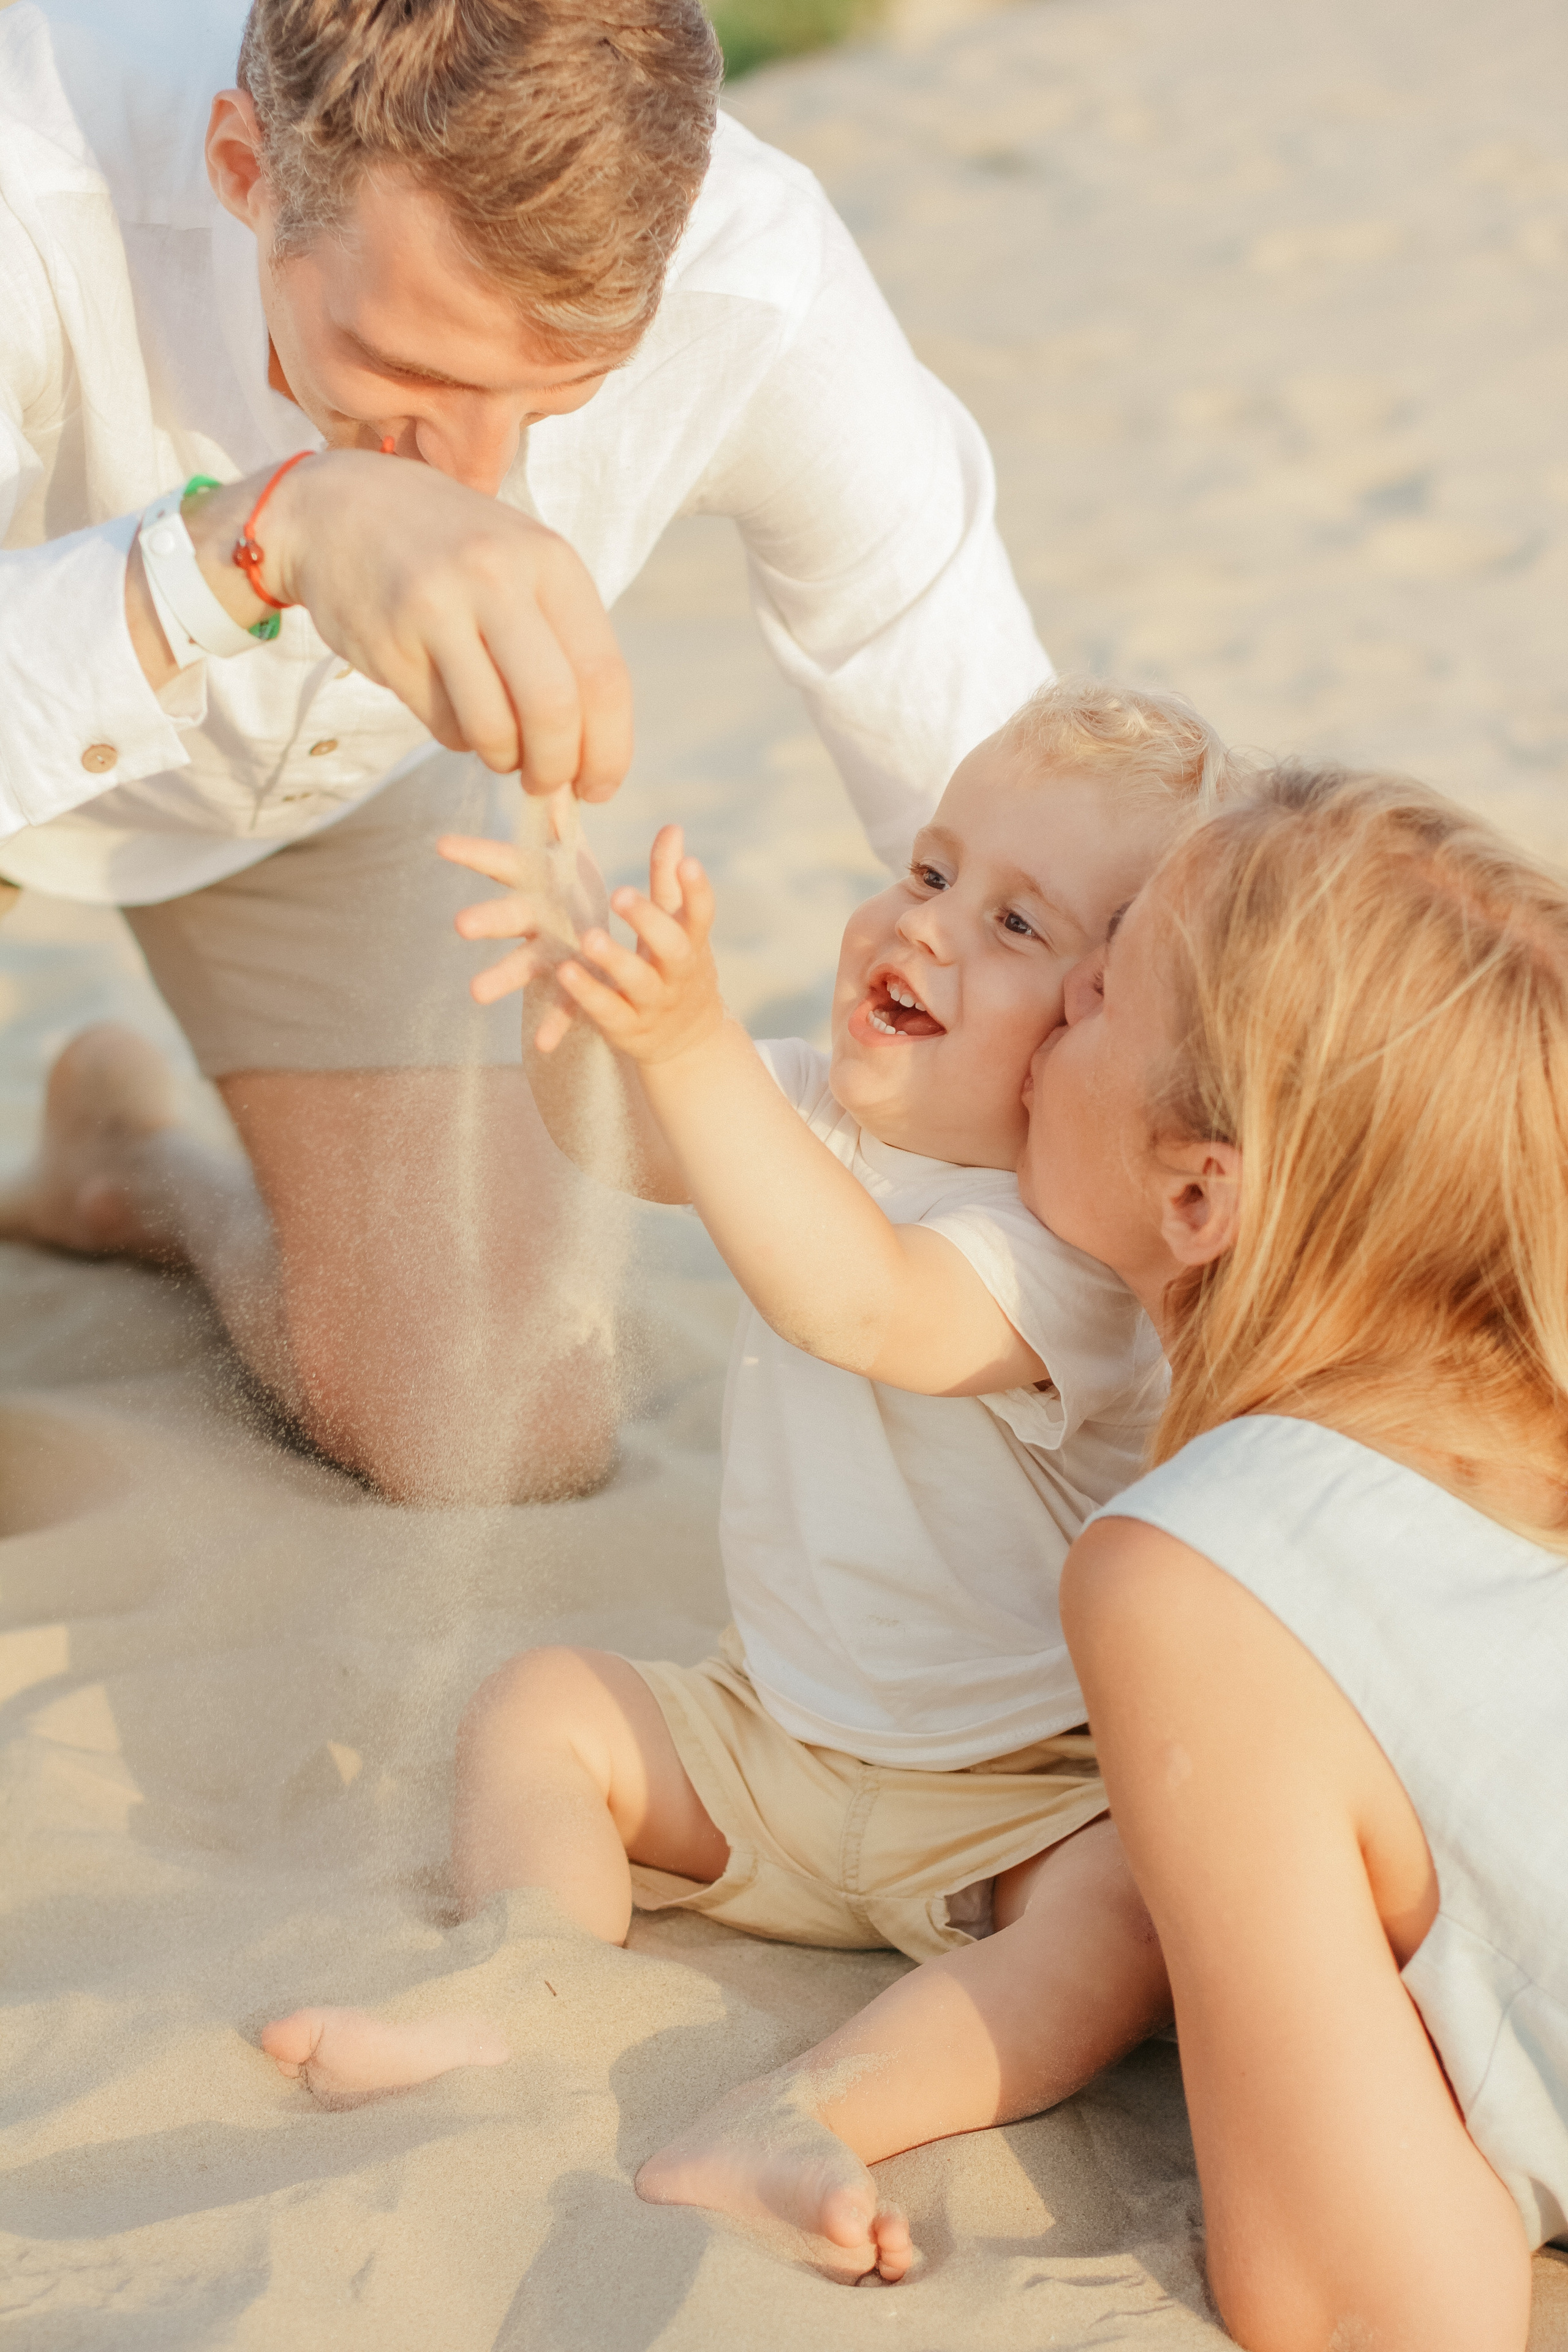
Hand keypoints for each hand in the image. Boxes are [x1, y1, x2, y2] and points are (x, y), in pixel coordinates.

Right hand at [185, 452, 632, 799]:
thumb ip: (564, 646)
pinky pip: (443, 726)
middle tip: (547, 785)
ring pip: (495, 728)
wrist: (339, 510)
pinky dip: (459, 739)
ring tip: (499, 749)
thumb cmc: (451, 552)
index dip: (609, 749)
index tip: (599, 787)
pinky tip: (452, 707)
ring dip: (504, 759)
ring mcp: (437, 608)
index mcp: (548, 561)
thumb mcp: (522, 567)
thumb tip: (593, 755)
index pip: (604, 676)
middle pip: (553, 708)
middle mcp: (496, 577)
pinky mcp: (389, 644)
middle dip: (557, 768)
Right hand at [441, 808, 612, 1053]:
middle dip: (487, 919)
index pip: (503, 862)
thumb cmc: (575, 883)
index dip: (475, 854)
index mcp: (538, 881)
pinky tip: (543, 1046)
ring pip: (523, 966)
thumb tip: (551, 774)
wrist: (599, 931)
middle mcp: (536, 919)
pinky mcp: (571, 983)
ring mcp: (550, 954)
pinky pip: (563, 1005)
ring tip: (476, 994)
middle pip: (508, 916)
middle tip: (462, 925)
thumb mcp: (572, 848)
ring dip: (501, 978)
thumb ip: (560, 816)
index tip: (442, 845)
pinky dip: (554, 1023)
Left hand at [550, 826, 724, 1066]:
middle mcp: (678, 974)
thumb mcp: (677, 928)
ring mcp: (654, 1004)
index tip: (689, 862)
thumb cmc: (674, 969)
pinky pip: (608, 1011)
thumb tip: (673, 827)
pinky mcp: (627, 1028)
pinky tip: (565, 972)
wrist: (688, 1042)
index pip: (701, 915)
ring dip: (614, 960)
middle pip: (673, 948)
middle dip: (649, 921)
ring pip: (638, 982)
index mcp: (692, 944)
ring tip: (588, 937)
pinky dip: (587, 993)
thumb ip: (668, 881)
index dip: (697, 890)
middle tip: (618, 893)